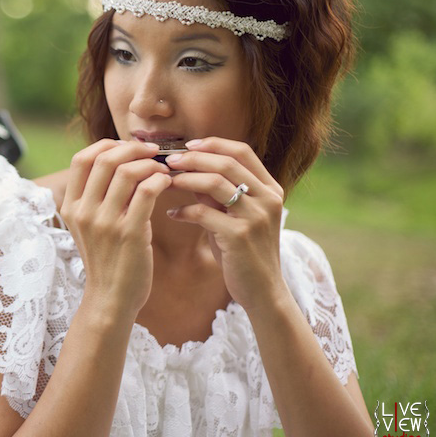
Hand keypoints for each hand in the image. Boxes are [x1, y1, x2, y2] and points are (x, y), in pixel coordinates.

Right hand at [60, 139, 172, 319]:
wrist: (111, 298)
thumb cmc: (106, 258)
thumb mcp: (89, 225)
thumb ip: (98, 196)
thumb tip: (121, 160)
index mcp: (71, 206)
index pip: (81, 159)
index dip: (106, 145)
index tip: (127, 148)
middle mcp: (84, 212)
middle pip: (105, 159)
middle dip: (132, 148)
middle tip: (152, 152)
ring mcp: (105, 223)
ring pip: (127, 172)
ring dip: (150, 163)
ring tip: (162, 169)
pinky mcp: (129, 233)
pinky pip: (146, 192)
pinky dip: (159, 180)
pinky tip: (166, 183)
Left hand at [164, 137, 285, 311]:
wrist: (263, 292)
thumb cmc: (243, 251)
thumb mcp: (235, 216)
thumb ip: (218, 193)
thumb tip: (190, 170)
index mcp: (270, 189)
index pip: (242, 151)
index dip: (213, 144)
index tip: (187, 146)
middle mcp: (267, 199)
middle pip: (226, 162)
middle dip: (193, 158)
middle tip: (168, 161)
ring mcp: (255, 217)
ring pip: (214, 183)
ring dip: (184, 180)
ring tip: (165, 183)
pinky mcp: (240, 236)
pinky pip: (203, 213)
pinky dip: (183, 211)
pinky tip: (172, 214)